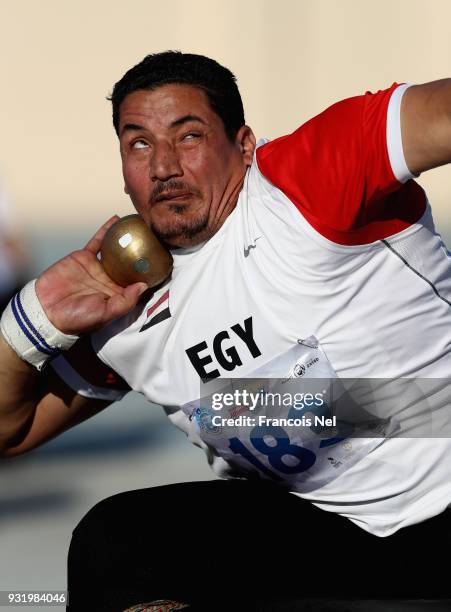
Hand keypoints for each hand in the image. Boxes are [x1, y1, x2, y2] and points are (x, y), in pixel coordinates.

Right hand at [35, 216, 147, 334]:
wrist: (46, 310)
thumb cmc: (77, 318)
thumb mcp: (105, 313)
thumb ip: (125, 301)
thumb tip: (144, 286)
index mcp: (118, 294)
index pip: (139, 282)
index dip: (151, 273)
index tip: (165, 261)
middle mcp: (111, 279)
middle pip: (131, 263)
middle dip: (143, 252)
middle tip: (157, 237)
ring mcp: (98, 267)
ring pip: (117, 249)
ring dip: (127, 238)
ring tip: (141, 225)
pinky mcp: (85, 257)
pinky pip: (98, 241)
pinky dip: (107, 230)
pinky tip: (117, 220)